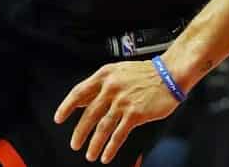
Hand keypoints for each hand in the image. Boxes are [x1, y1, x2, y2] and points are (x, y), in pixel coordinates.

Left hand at [54, 60, 181, 163]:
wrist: (169, 74)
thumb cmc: (145, 73)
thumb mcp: (118, 72)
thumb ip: (101, 86)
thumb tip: (83, 101)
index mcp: (104, 75)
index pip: (79, 92)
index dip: (66, 107)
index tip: (59, 118)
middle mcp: (111, 88)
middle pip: (88, 114)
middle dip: (80, 132)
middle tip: (75, 144)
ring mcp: (123, 101)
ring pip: (102, 127)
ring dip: (94, 144)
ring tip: (90, 155)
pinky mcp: (135, 113)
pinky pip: (118, 134)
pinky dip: (110, 147)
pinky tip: (106, 155)